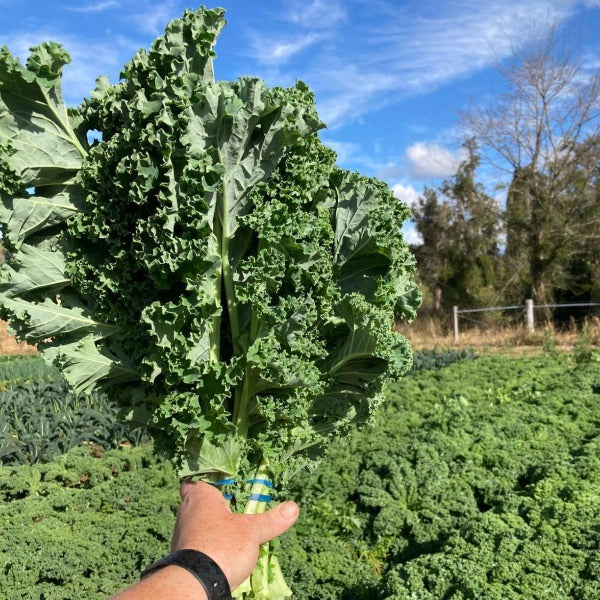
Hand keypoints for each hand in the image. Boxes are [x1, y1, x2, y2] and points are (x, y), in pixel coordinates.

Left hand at [171, 481, 299, 589]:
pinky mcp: (185, 556)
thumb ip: (271, 520)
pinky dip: (210, 543)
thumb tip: (293, 507)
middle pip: (197, 502)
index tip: (217, 479)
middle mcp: (186, 513)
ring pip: (197, 523)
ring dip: (212, 524)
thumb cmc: (221, 546)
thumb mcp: (252, 531)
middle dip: (214, 502)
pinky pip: (198, 543)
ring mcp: (183, 536)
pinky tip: (225, 547)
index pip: (192, 479)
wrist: (195, 584)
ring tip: (231, 524)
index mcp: (199, 497)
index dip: (203, 477)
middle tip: (232, 500)